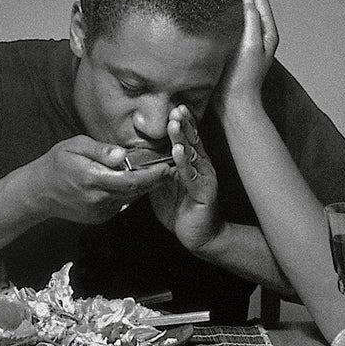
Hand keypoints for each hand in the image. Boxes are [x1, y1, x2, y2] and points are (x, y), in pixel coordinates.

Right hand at [23, 136, 173, 224]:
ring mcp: (98, 211)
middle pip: (134, 191)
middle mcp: (97, 199)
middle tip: (173, 169)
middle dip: (155, 181)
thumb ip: (99, 150)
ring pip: (129, 199)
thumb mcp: (74, 146)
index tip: (168, 167)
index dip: (151, 175)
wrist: (37, 193)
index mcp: (92, 179)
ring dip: (145, 187)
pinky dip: (130, 193)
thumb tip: (121, 154)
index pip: (129, 179)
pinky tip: (137, 182)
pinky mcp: (99, 218)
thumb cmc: (56, 163)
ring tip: (161, 173)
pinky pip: (120, 204)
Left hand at [149, 105, 221, 251]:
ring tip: (174, 125)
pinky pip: (192, 176)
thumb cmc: (182, 210)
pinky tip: (178, 152)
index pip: (189, 138)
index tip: (175, 108)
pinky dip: (184, 163)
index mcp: (193, 163)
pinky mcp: (205, 192)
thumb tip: (139, 156)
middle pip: (192, 141)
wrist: (200, 237)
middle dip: (183, 124)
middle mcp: (202, 166)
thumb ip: (157, 170)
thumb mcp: (165, 186)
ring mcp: (205, 178)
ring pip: (192, 154)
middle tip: (175, 109)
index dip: (183, 123)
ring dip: (182, 139)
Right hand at [213, 0, 279, 116]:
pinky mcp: (232, 45)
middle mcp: (258, 32)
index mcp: (267, 31)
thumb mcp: (250, 46)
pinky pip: (227, 19)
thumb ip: (250, 20)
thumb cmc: (243, 79)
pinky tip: (206, 3)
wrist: (234, 106)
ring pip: (237, 8)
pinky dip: (219, 7)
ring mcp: (245, 39)